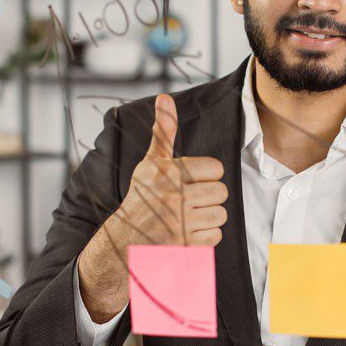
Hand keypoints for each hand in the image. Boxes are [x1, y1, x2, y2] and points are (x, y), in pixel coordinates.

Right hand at [78, 93, 227, 319]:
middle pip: (221, 192)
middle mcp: (172, 197)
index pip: (215, 169)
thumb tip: (165, 98)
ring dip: (209, 216)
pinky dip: (206, 236)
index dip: (206, 175)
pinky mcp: (184, 247)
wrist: (124, 241)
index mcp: (168, 173)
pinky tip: (188, 232)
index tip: (191, 181)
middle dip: (209, 196)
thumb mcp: (150, 163)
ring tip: (190, 216)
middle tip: (191, 200)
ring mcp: (178, 224)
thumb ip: (163, 132)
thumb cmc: (143, 197)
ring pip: (220, 214)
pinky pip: (215, 236)